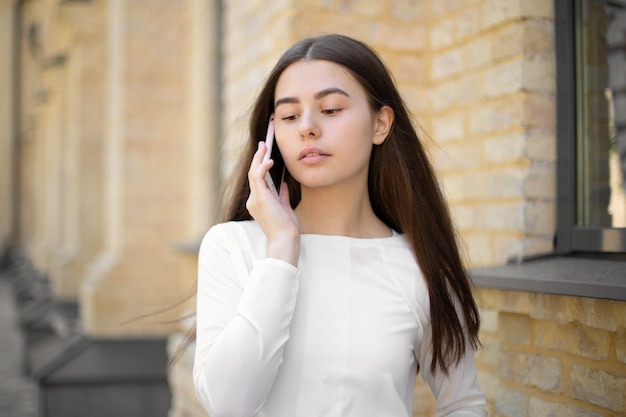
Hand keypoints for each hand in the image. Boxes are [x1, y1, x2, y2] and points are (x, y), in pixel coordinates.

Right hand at [246, 142, 299, 265]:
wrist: (286, 239)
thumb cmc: (287, 227)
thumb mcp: (285, 207)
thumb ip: (282, 195)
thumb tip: (284, 184)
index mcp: (258, 202)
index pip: (257, 180)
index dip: (260, 165)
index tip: (265, 153)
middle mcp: (253, 200)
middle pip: (253, 173)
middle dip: (258, 157)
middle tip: (264, 143)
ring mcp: (254, 199)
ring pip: (254, 173)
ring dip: (259, 158)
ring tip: (265, 145)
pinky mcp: (260, 198)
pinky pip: (257, 178)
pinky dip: (262, 167)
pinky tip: (270, 160)